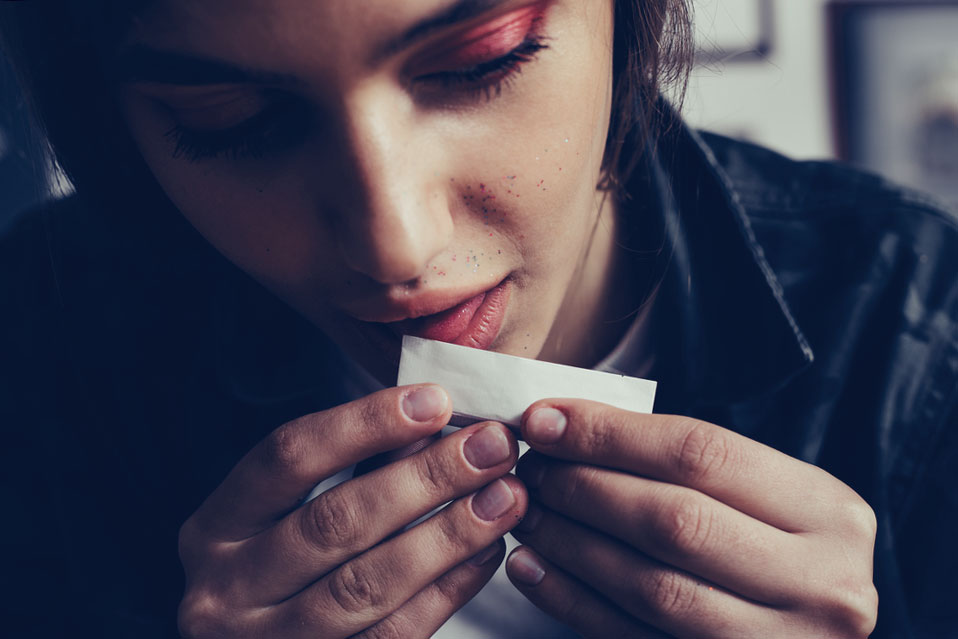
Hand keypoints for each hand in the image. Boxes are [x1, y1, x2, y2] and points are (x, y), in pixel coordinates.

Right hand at [177, 385, 526, 637]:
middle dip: (427, 477)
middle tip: (493, 445)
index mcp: (215, 527)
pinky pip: (394, 634)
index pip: (289, 456)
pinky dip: (448, 589)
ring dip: (449, 533)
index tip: (437, 401)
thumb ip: (355, 467)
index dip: (365, 423)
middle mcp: (227, 589)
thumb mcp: (287, 514)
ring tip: (507, 495)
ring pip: (369, 584)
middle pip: (336, 520)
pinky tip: (487, 551)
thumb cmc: (275, 572)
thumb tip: (436, 421)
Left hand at [506, 399, 877, 637]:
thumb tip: (562, 423)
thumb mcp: (762, 495)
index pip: (703, 453)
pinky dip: (572, 602)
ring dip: (571, 543)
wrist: (809, 632)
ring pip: (651, 586)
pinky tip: (531, 568)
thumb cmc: (775, 548)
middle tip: (532, 468)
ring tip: (527, 511)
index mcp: (829, 513)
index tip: (546, 420)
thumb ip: (683, 461)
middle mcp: (821, 584)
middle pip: (675, 520)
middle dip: (585, 487)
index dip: (612, 433)